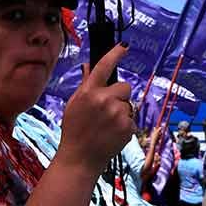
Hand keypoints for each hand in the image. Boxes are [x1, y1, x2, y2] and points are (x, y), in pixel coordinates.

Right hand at [54, 44, 134, 174]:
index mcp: (88, 92)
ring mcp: (117, 114)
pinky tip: (112, 134)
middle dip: (120, 95)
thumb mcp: (74, 105)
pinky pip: (131, 120)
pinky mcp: (127, 127)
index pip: (104, 66)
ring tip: (107, 126)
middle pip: (125, 87)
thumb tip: (89, 66)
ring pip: (129, 105)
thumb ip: (85, 85)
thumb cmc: (74, 131)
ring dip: (122, 112)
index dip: (115, 54)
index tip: (124, 46)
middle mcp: (104, 100)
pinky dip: (124, 126)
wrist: (80, 159)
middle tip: (108, 110)